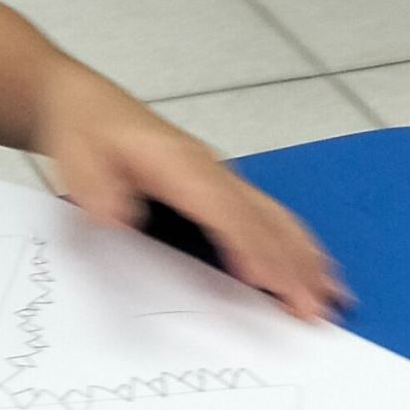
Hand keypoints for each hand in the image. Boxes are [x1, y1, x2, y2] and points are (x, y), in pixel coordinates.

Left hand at [36, 72, 346, 321]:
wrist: (81, 101)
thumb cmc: (82, 131)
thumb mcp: (75, 158)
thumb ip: (97, 191)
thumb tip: (117, 219)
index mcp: (178, 164)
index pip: (224, 212)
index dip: (249, 248)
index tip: (271, 284)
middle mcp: (209, 169)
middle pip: (262, 219)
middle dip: (294, 264)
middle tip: (321, 308)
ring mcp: (219, 174)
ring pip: (273, 216)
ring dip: (305, 256)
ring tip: (335, 294)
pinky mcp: (219, 182)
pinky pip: (265, 214)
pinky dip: (295, 242)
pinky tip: (312, 265)